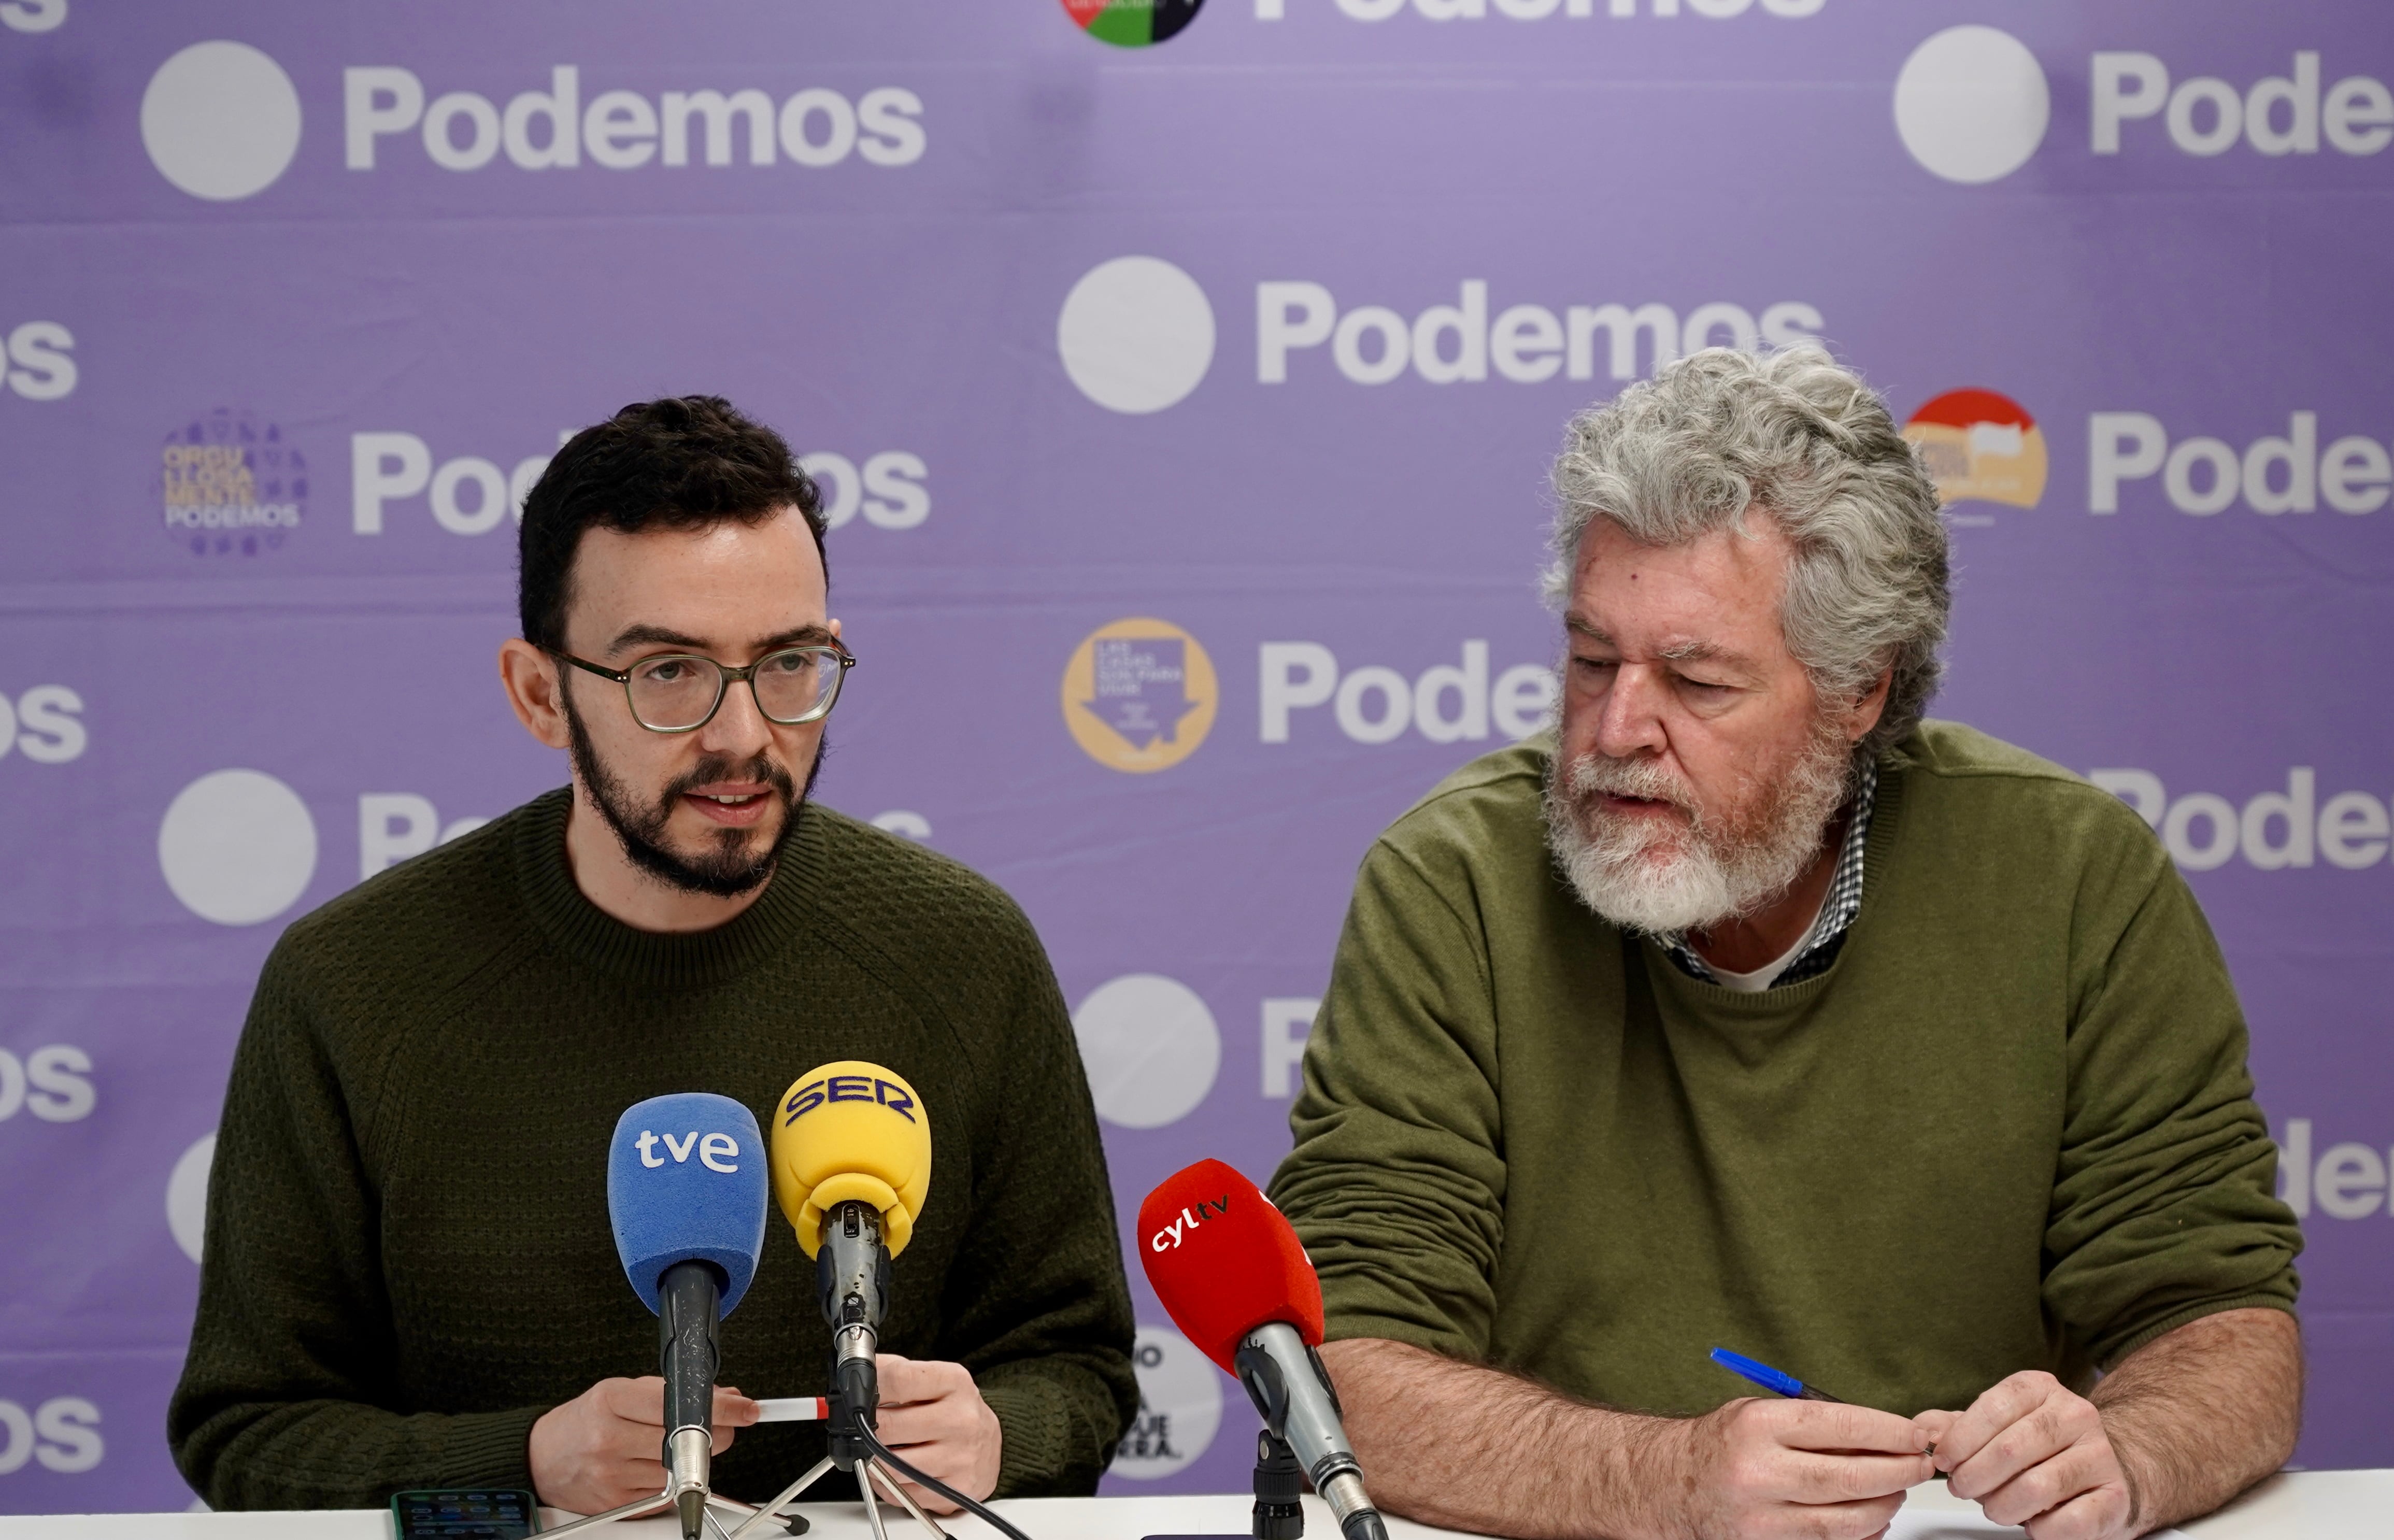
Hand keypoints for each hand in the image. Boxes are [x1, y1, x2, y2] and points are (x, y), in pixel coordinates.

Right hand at [529, 1376, 758, 1515]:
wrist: (542, 1458)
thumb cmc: (584, 1420)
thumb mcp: (622, 1391)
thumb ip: (672, 1393)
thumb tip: (724, 1397)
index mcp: (611, 1402)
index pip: (680, 1405)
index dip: (720, 1408)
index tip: (744, 1410)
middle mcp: (610, 1440)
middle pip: (688, 1442)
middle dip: (717, 1435)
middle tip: (721, 1429)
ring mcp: (612, 1476)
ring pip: (681, 1471)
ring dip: (694, 1460)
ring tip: (677, 1447)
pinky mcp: (617, 1505)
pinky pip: (664, 1495)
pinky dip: (672, 1481)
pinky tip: (655, 1467)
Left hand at [869, 1354, 1002, 1514]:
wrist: (990, 1444)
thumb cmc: (954, 1409)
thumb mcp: (934, 1380)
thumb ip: (894, 1372)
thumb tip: (853, 1375)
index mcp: (955, 1383)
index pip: (899, 1380)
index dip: (868, 1388)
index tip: (856, 1395)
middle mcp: (962, 1419)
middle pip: (889, 1426)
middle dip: (867, 1428)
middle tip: (864, 1426)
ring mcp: (959, 1457)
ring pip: (891, 1465)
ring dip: (872, 1459)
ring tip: (876, 1450)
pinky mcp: (954, 1489)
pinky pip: (900, 1491)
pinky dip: (886, 1484)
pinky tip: (893, 1470)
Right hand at [1674, 1396, 1938, 1539]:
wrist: (1671, 1484)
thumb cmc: (1724, 1444)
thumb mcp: (1761, 1414)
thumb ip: (1815, 1423)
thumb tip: (1883, 1437)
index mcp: (1759, 1425)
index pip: (1842, 1426)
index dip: (1889, 1431)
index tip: (1915, 1434)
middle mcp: (1759, 1471)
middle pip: (1853, 1476)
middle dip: (1899, 1470)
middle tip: (1920, 1465)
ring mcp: (1762, 1516)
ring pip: (1848, 1519)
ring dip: (1886, 1505)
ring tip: (1897, 1489)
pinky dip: (1863, 1532)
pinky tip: (1873, 1516)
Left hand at [1923, 1372, 2134, 1539]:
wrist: (2101, 1471)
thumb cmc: (2037, 1449)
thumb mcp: (1994, 1427)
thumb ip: (1955, 1426)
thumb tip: (1922, 1430)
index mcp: (2040, 1388)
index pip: (1993, 1407)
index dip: (1960, 1439)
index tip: (1943, 1461)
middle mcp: (2075, 1415)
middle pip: (2009, 1449)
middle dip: (1974, 1477)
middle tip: (1962, 1489)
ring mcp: (2100, 1455)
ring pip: (2036, 1487)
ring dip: (2002, 1506)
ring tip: (1994, 1507)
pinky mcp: (2115, 1497)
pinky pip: (2069, 1521)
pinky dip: (2040, 1529)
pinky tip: (2033, 1522)